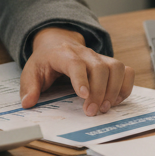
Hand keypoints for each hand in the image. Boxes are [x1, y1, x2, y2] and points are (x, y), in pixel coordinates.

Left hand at [19, 27, 134, 116]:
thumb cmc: (45, 60)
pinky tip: (115, 100)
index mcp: (63, 54)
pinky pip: (126, 71)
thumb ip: (29, 87)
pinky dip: (125, 86)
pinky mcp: (109, 64)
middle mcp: (84, 53)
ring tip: (105, 107)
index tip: (83, 96)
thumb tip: (28, 103)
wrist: (57, 43)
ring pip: (116, 67)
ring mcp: (99, 57)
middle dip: (99, 92)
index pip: (75, 63)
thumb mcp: (31, 71)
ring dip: (114, 89)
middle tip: (91, 112)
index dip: (81, 79)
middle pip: (100, 67)